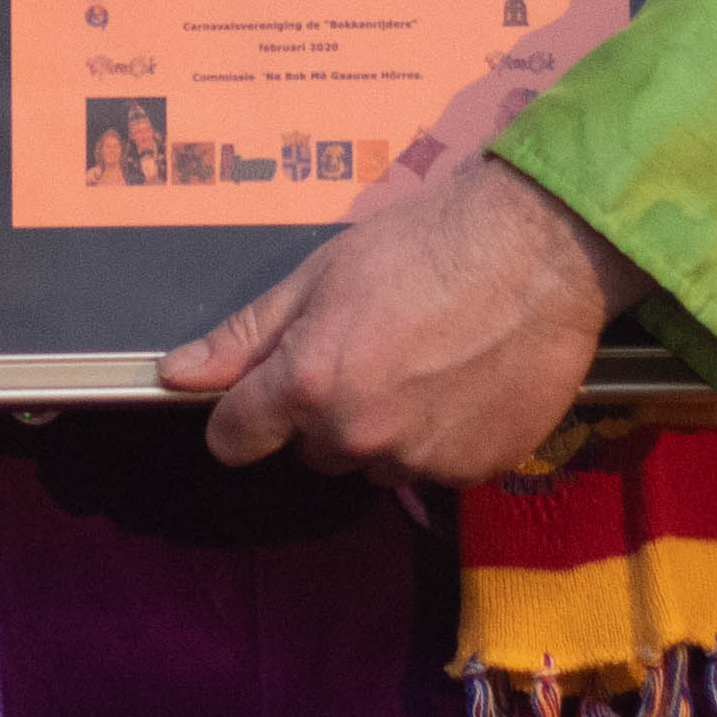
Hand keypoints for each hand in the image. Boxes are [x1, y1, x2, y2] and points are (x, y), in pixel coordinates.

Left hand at [169, 162, 638, 486]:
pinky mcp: (475, 470)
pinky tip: (466, 381)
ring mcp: (420, 458)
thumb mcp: (320, 275)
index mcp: (309, 385)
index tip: (261, 398)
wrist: (540, 252)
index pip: (235, 439)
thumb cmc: (428, 246)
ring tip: (428, 362)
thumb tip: (176, 374)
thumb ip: (246, 337)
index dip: (245, 416)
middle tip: (374, 347)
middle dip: (329, 409)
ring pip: (376, 461)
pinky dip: (444, 436)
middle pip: (313, 448)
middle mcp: (358, 435)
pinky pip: (437, 467)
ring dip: (388, 427)